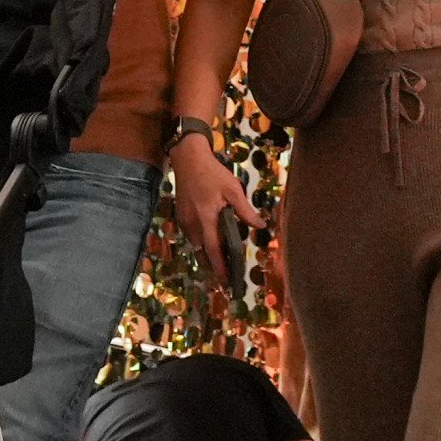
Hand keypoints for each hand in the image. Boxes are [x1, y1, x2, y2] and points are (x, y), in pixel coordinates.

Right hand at [169, 129, 260, 290]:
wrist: (187, 158)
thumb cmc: (212, 173)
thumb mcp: (232, 189)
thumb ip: (245, 210)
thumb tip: (260, 226)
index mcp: (206, 218)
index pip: (213, 250)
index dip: (220, 268)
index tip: (226, 282)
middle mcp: (192, 223)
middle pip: (201, 253)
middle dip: (212, 268)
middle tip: (225, 281)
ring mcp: (184, 220)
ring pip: (195, 246)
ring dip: (206, 257)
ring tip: (220, 266)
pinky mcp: (181, 216)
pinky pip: (191, 237)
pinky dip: (200, 245)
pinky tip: (210, 245)